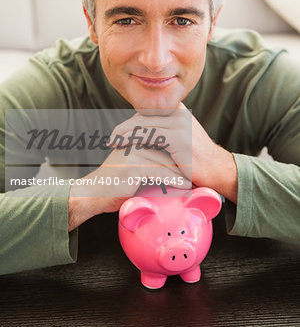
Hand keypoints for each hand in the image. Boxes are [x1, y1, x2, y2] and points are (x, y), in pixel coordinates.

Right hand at [68, 145, 190, 230]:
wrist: (95, 193)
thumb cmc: (117, 181)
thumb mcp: (134, 162)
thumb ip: (150, 154)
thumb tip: (174, 157)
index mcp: (135, 134)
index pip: (164, 137)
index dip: (179, 150)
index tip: (192, 163)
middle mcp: (134, 139)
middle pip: (168, 149)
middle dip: (182, 162)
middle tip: (197, 173)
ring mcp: (134, 151)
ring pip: (166, 161)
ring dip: (181, 173)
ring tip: (193, 182)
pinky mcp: (133, 166)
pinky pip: (160, 173)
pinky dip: (173, 181)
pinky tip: (183, 187)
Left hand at [108, 103, 237, 201]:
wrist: (217, 170)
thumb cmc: (196, 159)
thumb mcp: (181, 138)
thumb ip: (165, 129)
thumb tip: (142, 130)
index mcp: (178, 110)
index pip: (147, 111)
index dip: (131, 121)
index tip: (119, 132)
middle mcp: (179, 112)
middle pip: (143, 116)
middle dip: (125, 127)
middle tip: (112, 138)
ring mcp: (179, 123)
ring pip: (143, 124)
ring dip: (125, 134)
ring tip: (113, 143)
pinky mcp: (178, 137)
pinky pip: (150, 136)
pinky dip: (134, 141)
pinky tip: (125, 148)